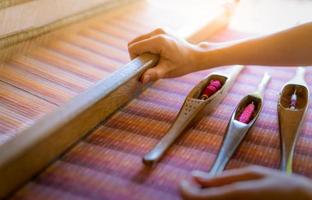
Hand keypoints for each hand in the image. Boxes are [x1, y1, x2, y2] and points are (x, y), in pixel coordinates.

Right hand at [128, 28, 201, 83]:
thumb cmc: (183, 64)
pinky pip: (147, 38)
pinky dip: (148, 47)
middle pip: (135, 42)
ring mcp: (160, 29)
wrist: (195, 56)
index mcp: (158, 40)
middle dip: (137, 54)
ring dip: (142, 50)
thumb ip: (154, 73)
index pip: (134, 47)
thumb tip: (142, 79)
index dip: (135, 58)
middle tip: (147, 64)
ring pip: (140, 40)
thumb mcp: (168, 71)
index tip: (143, 66)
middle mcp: (157, 31)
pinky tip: (157, 54)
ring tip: (153, 59)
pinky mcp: (161, 30)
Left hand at [180, 166, 311, 199]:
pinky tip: (216, 194)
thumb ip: (221, 177)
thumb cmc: (280, 186)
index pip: (196, 199)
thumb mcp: (251, 174)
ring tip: (206, 186)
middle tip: (194, 181)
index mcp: (233, 196)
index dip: (184, 190)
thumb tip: (196, 176)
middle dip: (192, 194)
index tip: (183, 181)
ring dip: (202, 198)